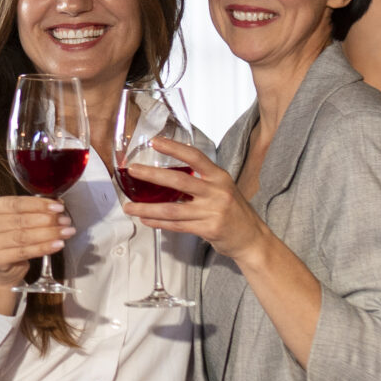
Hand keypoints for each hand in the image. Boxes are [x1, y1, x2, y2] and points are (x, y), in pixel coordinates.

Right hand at [0, 194, 72, 292]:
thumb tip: (56, 206)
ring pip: (23, 236)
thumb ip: (30, 211)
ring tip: (65, 232)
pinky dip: (43, 248)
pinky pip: (23, 251)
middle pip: (20, 220)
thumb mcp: (15, 221)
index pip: (15, 203)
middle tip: (64, 221)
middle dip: (47, 220)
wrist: (1, 270)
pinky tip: (57, 245)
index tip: (58, 207)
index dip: (38, 204)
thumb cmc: (9, 241)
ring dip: (48, 234)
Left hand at [122, 138, 268, 265]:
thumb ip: (200, 182)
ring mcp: (213, 211)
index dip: (174, 148)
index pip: (195, 157)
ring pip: (173, 209)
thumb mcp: (222, 189)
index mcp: (219, 177)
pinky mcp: (208, 229)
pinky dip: (158, 222)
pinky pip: (177, 225)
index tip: (155, 142)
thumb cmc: (234, 211)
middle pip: (180, 182)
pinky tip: (145, 219)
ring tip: (128, 206)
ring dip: (147, 208)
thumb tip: (167, 177)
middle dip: (153, 175)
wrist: (252, 238)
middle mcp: (217, 192)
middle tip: (133, 170)